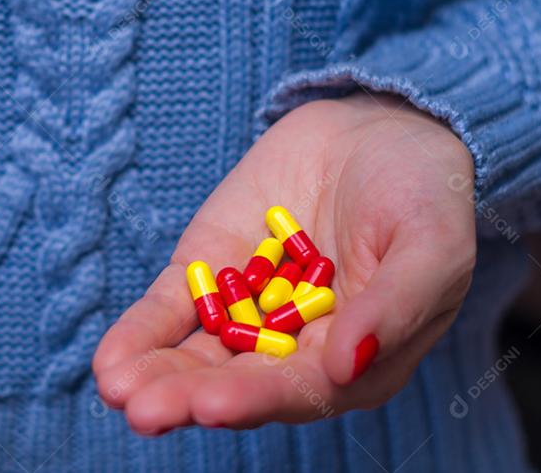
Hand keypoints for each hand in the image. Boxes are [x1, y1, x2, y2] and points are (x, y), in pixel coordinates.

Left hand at [93, 94, 475, 432]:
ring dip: (155, 374)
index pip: (299, 391)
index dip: (255, 399)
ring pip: (194, 353)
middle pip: (235, 381)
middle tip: (143, 411)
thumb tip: (347, 367)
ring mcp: (246, 310)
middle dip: (187, 396)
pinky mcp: (208, 270)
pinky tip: (110, 360)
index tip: (211, 405)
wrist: (379, 130)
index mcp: (354, 359)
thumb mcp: (431, 245)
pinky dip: (140, 332)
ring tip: (114, 388)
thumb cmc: (423, 195)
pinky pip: (170, 309)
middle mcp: (294, 348)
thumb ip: (395, 307)